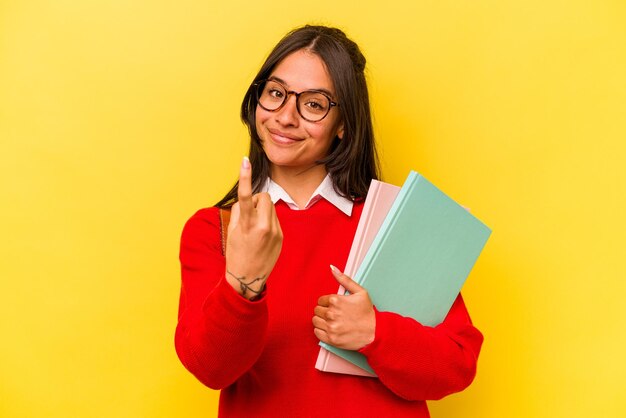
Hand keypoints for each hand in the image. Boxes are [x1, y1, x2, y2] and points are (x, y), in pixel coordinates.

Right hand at [225, 157, 282, 299]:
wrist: (248, 279)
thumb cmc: (236, 253)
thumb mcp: (231, 231)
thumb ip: (239, 210)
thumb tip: (248, 198)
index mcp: (247, 225)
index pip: (245, 196)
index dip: (244, 177)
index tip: (244, 161)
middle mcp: (263, 227)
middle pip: (263, 197)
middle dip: (256, 200)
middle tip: (248, 214)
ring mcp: (275, 232)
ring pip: (270, 207)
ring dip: (262, 210)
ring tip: (254, 228)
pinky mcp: (281, 237)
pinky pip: (275, 218)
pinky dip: (267, 221)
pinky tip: (261, 236)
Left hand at [312, 265, 375, 349]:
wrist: (375, 332)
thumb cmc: (367, 312)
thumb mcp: (360, 292)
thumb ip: (344, 279)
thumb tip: (332, 268)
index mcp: (335, 300)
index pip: (320, 300)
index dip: (327, 303)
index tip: (334, 307)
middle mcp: (331, 313)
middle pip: (317, 310)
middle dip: (324, 311)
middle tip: (334, 314)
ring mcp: (330, 327)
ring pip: (315, 321)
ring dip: (322, 321)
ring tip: (332, 322)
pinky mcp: (331, 339)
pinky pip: (317, 333)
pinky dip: (321, 331)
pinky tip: (331, 329)